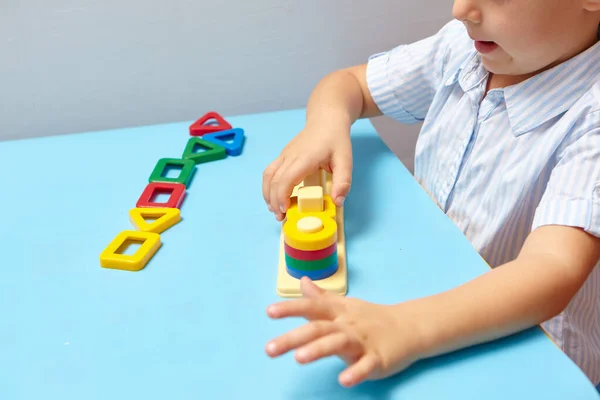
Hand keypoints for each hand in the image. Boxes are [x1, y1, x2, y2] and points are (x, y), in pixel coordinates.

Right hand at [262, 124, 351, 220]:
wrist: (326, 119)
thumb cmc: (336, 139)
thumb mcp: (346, 160)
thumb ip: (343, 181)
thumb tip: (337, 202)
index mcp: (304, 158)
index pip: (285, 179)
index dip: (281, 197)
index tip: (284, 211)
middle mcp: (290, 156)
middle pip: (273, 180)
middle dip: (273, 201)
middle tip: (280, 218)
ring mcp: (284, 154)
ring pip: (267, 175)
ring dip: (267, 194)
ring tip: (274, 209)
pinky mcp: (283, 155)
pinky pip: (270, 171)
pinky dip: (269, 186)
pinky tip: (275, 196)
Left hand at [265, 277, 423, 386]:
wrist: (409, 326)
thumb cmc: (370, 318)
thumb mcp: (344, 305)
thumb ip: (320, 298)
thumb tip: (302, 282)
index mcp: (338, 312)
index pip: (311, 307)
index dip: (290, 308)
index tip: (269, 312)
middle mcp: (347, 325)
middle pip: (318, 328)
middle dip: (293, 338)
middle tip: (269, 349)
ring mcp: (362, 341)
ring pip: (338, 344)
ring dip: (318, 350)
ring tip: (298, 359)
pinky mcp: (378, 358)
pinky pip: (366, 366)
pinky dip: (355, 372)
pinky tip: (343, 380)